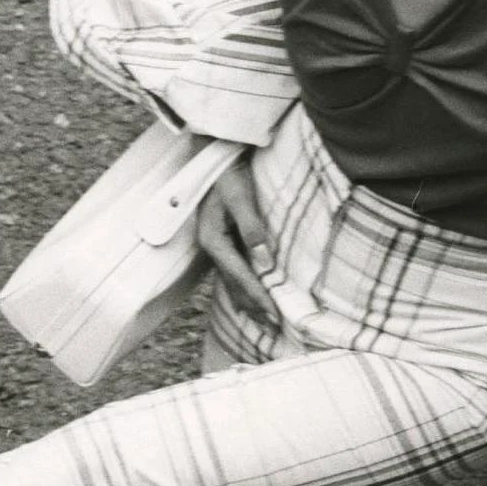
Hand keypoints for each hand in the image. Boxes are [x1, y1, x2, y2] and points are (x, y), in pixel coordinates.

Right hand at [196, 156, 278, 322]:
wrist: (217, 156)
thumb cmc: (230, 174)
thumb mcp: (241, 197)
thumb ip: (251, 227)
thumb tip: (264, 261)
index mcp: (213, 240)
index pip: (240, 276)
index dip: (258, 297)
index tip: (275, 315)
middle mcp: (211, 247)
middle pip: (234, 285)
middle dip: (254, 308)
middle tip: (274, 329)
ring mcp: (215, 246)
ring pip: (232, 283)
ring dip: (248, 303)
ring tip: (264, 323)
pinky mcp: (222, 241)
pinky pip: (233, 273)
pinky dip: (243, 289)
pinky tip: (250, 300)